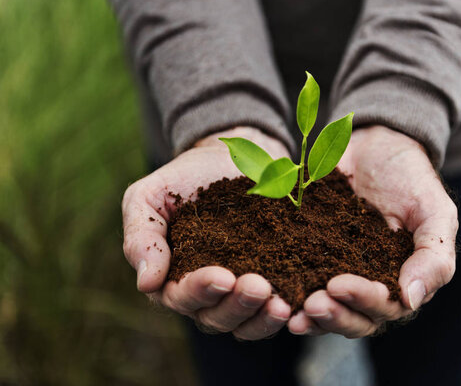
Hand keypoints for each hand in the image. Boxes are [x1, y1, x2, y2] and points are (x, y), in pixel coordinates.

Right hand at [122, 127, 292, 339]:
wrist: (231, 158)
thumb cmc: (184, 179)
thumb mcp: (150, 197)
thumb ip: (142, 236)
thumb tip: (147, 284)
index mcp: (172, 279)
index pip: (181, 296)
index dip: (200, 290)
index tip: (222, 276)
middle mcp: (206, 295)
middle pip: (217, 317)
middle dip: (237, 305)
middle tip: (258, 287)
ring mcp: (239, 293)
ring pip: (247, 323)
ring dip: (262, 317)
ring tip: (281, 304)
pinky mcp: (271, 282)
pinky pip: (274, 310)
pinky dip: (286, 312)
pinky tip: (298, 303)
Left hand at [288, 125, 457, 337]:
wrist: (376, 145)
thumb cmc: (412, 179)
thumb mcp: (435, 212)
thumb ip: (433, 257)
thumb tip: (412, 300)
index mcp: (400, 281)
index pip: (385, 307)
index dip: (363, 301)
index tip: (338, 284)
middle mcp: (368, 284)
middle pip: (353, 318)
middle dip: (333, 315)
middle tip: (311, 304)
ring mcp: (337, 272)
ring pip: (325, 309)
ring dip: (309, 315)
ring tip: (289, 311)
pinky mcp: (310, 256)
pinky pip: (298, 280)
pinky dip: (288, 291)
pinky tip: (273, 292)